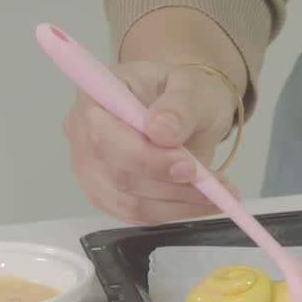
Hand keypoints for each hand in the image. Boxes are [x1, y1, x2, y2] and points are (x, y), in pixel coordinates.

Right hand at [64, 59, 238, 224]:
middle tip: (212, 183)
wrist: (186, 113)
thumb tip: (161, 131)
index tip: (187, 166)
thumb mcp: (192, 87)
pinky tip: (202, 201)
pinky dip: (176, 212)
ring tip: (218, 191)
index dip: (144, 158)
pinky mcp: (108, 196)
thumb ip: (179, 106)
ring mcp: (92, 170)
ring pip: (129, 203)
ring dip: (178, 203)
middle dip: (170, 185)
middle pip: (116, 176)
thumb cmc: (183, 94)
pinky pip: (138, 214)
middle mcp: (84, 136)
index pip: (104, 138)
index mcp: (94, 99)